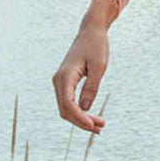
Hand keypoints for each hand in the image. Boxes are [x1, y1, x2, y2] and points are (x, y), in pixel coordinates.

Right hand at [52, 0, 115, 132]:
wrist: (90, 32)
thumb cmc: (96, 46)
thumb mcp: (99, 67)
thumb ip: (91, 87)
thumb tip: (85, 108)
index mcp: (65, 76)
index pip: (68, 104)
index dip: (80, 118)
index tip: (93, 125)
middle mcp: (58, 80)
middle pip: (65, 110)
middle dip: (81, 122)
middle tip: (101, 128)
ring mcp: (60, 82)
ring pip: (66, 108)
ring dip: (80, 119)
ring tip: (99, 126)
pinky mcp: (65, 83)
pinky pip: (68, 102)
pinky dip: (79, 111)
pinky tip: (91, 117)